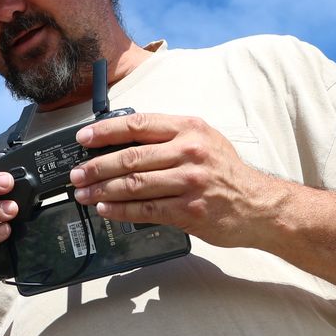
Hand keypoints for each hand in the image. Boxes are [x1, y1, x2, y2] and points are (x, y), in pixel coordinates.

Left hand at [68, 113, 280, 247]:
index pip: (138, 125)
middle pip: (130, 157)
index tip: (83, 138)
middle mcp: (189, 152)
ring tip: (83, 193)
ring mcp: (189, 181)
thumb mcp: (204, 141)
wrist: (260, 205)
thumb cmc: (227, 173)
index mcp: (189, 129)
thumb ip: (169, 138)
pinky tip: (105, 209)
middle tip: (76, 173)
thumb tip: (123, 143)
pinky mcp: (189, 210)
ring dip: (102, 190)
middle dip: (95, 166)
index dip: (105, 131)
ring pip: (133, 184)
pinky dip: (120, 210)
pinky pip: (145, 209)